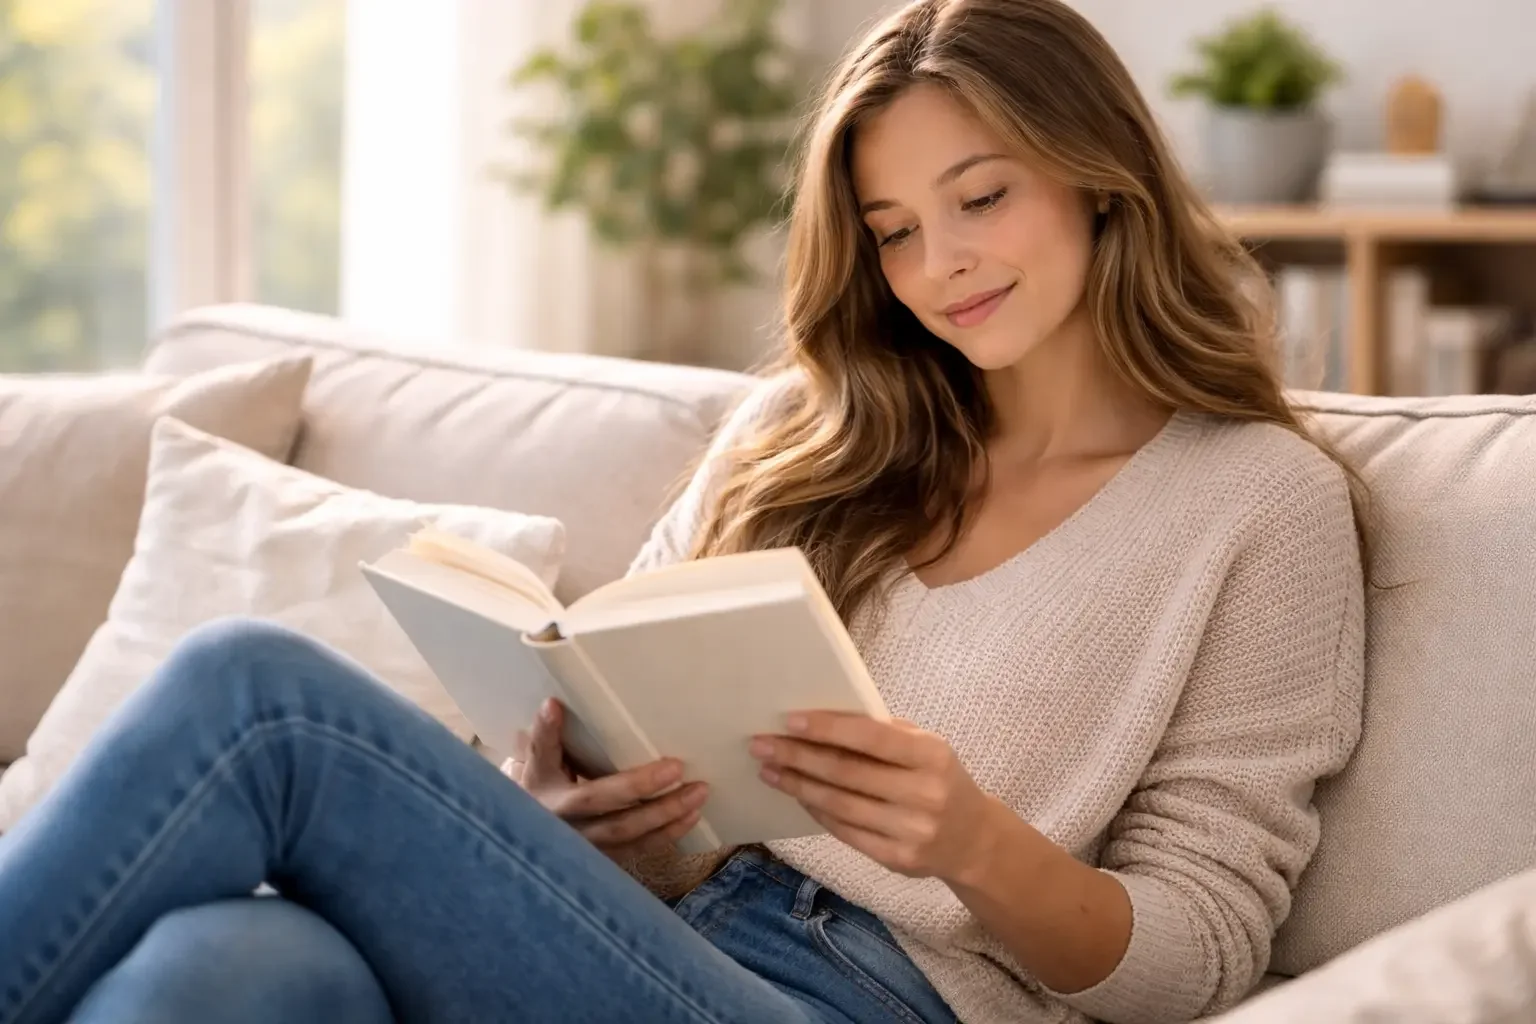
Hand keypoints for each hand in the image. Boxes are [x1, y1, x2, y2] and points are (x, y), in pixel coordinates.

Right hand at [503, 698, 708, 862]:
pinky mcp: (606, 861)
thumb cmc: (538, 789)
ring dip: (668, 819)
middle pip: (617, 822)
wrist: (527, 834)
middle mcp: (574, 834)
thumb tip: (552, 704)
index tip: (669, 764)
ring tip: (699, 794)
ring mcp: (591, 853)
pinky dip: (667, 835)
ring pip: (632, 839)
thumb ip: (545, 738)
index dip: (628, 782)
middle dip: (653, 800)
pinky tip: (691, 817)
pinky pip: (640, 851)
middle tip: (686, 774)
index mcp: (557, 805)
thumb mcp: (535, 765)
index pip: (592, 795)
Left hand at [749, 712, 995, 882]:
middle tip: (762, 745)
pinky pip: (845, 831)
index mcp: (932, 756)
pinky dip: (816, 811)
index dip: (828, 729)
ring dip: (798, 786)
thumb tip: (822, 720)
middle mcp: (924, 794)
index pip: (872, 738)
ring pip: (840, 805)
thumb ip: (884, 734)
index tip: (789, 721)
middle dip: (799, 757)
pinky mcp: (897, 859)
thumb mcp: (926, 749)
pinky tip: (797, 795)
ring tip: (769, 770)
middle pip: (847, 773)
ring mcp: (910, 831)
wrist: (974, 841)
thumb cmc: (939, 780)